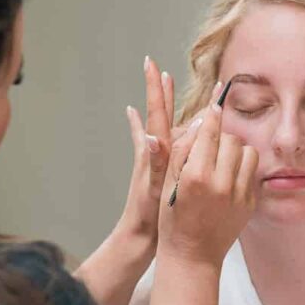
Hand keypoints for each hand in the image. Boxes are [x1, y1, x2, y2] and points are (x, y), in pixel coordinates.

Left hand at [116, 56, 178, 244]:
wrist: (138, 238)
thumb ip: (156, 163)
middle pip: (160, 114)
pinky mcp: (156, 170)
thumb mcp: (155, 189)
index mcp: (155, 152)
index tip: (155, 66)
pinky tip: (143, 121)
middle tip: (159, 69)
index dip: (157, 90)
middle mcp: (153, 152)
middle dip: (161, 92)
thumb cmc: (148, 216)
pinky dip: (150, 128)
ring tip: (165, 83)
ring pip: (164, 126)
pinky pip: (158, 143)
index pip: (157, 114)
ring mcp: (154, 161)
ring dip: (165, 105)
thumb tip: (153, 136)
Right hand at [157, 82, 258, 267]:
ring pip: (246, 152)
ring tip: (221, 160)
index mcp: (196, 176)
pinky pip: (252, 171)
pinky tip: (228, 177)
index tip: (215, 104)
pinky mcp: (250, 203)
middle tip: (210, 145)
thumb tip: (196, 123)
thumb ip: (181, 152)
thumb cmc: (173, 219)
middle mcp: (220, 184)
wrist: (192, 255)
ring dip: (235, 151)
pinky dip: (242, 168)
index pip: (209, 133)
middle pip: (230, 139)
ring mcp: (238, 194)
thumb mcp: (166, 184)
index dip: (212, 115)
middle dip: (220, 137)